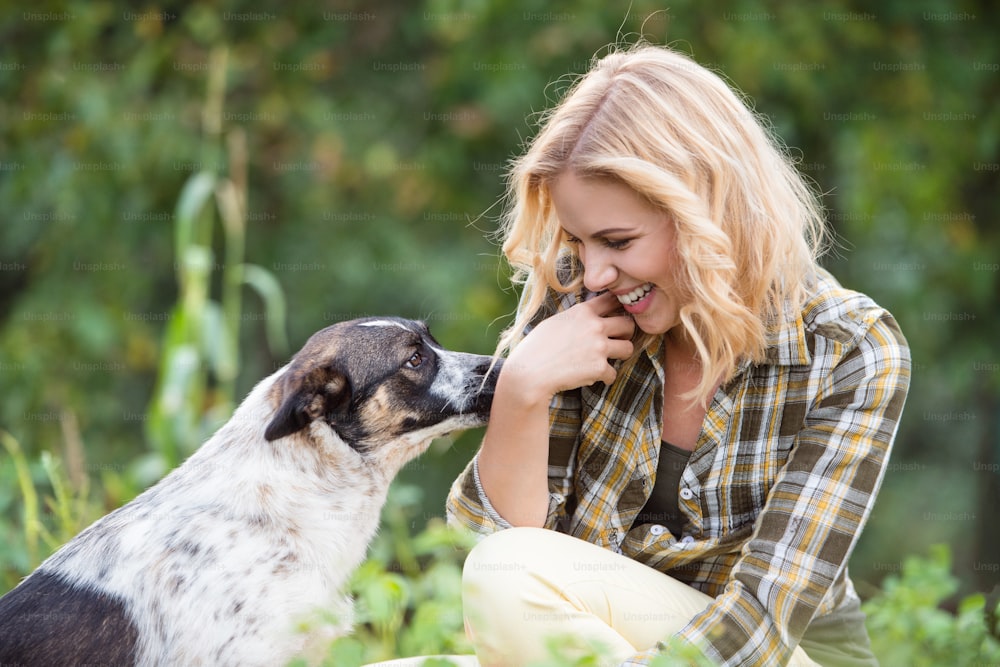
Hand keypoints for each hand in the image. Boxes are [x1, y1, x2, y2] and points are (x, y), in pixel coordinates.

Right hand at [502, 291, 634, 402]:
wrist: (529, 372)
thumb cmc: (535, 348)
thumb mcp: (554, 322)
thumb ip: (575, 318)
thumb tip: (588, 318)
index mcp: (582, 311)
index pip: (611, 300)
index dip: (617, 307)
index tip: (616, 315)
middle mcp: (594, 326)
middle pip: (628, 324)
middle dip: (625, 334)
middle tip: (616, 341)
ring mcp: (599, 347)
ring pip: (628, 348)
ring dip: (620, 355)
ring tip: (606, 359)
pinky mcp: (600, 368)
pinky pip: (614, 372)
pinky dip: (605, 377)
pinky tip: (592, 376)